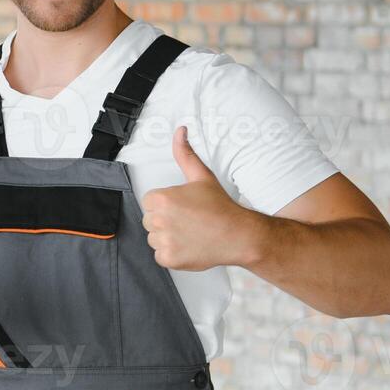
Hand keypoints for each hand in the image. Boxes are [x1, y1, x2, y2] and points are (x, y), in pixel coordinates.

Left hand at [140, 125, 259, 270]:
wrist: (239, 235)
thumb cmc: (220, 206)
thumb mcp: (201, 176)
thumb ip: (185, 154)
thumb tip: (180, 131)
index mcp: (161, 199)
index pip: (150, 202)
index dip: (167, 204)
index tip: (184, 207)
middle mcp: (159, 220)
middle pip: (150, 220)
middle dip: (166, 220)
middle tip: (189, 220)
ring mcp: (163, 241)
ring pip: (154, 238)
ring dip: (168, 237)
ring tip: (191, 233)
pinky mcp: (168, 259)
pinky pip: (160, 255)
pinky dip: (172, 253)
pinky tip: (190, 245)